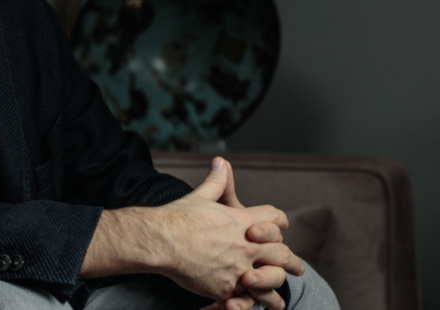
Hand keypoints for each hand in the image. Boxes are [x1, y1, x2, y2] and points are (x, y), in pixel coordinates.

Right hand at [155, 157, 301, 302]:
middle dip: (290, 261)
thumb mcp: (201, 195)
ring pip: (270, 282)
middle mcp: (247, 246)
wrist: (161, 240)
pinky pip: (246, 300)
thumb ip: (217, 181)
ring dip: (276, 288)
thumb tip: (221, 162)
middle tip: (296, 267)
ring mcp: (238, 269)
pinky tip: (252, 307)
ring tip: (279, 300)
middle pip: (281, 254)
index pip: (275, 219)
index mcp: (243, 221)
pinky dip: (250, 304)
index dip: (279, 223)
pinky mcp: (225, 288)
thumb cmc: (178, 217)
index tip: (281, 228)